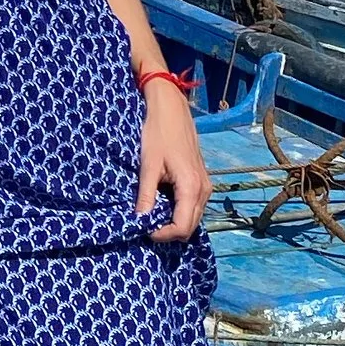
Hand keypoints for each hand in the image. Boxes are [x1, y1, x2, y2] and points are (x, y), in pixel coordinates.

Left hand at [138, 79, 209, 239]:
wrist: (171, 110)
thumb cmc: (158, 133)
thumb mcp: (148, 166)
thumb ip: (146, 196)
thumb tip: (139, 220)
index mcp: (191, 187)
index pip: (182, 227)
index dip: (163, 235)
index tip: (144, 230)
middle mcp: (203, 190)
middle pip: (190, 227)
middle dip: (168, 232)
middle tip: (146, 224)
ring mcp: (205, 185)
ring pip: (193, 218)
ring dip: (173, 222)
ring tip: (152, 214)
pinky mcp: (202, 180)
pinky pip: (193, 206)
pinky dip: (178, 211)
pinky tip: (161, 202)